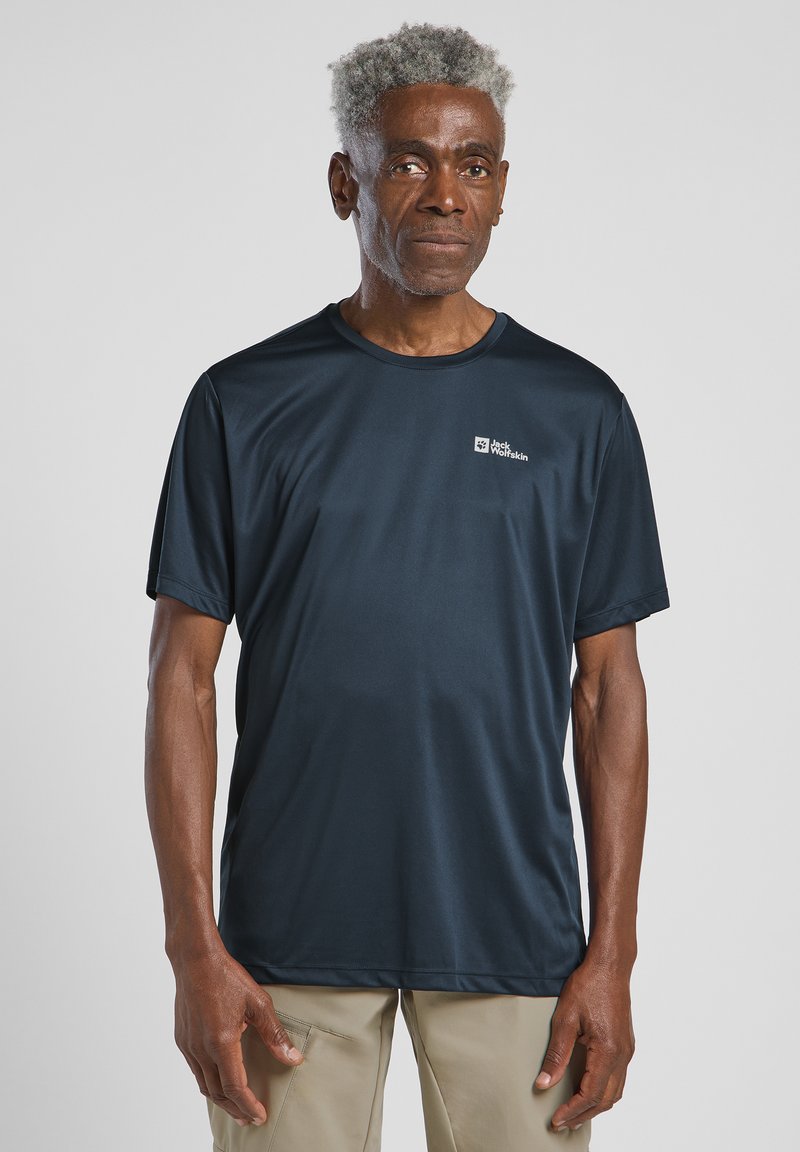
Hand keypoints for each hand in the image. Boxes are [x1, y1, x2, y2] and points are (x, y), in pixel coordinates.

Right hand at [172, 946, 304, 1126]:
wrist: (195, 960)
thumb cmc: (227, 977)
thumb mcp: (258, 1003)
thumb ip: (275, 1034)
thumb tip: (293, 1059)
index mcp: (221, 1042)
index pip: (235, 1087)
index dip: (248, 1105)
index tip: (261, 1115)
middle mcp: (201, 1049)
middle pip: (217, 1092)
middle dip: (235, 1109)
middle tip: (250, 1118)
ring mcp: (188, 1045)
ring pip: (203, 1085)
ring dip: (221, 1099)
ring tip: (236, 1107)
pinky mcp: (182, 1039)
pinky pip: (195, 1070)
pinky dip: (208, 1083)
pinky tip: (219, 1080)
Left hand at [533, 956, 634, 1131]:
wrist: (610, 965)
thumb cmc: (588, 986)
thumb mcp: (565, 1019)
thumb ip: (556, 1054)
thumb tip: (543, 1084)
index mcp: (607, 1051)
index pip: (590, 1095)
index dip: (572, 1111)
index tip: (555, 1120)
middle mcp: (622, 1055)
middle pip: (606, 1099)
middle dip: (583, 1115)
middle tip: (562, 1123)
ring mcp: (627, 1050)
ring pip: (615, 1091)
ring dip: (595, 1106)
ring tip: (573, 1112)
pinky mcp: (626, 1044)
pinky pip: (618, 1078)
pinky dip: (603, 1091)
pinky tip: (588, 1089)